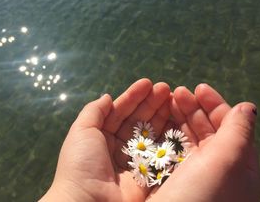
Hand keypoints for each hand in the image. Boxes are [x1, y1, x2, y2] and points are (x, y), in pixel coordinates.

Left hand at [40, 78, 171, 200]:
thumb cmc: (81, 163)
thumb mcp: (82, 131)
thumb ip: (94, 111)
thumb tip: (108, 97)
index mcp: (101, 137)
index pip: (120, 112)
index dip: (133, 97)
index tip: (148, 83)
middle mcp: (118, 147)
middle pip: (138, 120)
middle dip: (151, 103)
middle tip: (166, 88)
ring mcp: (134, 161)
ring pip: (151, 134)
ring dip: (162, 115)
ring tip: (173, 97)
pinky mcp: (147, 176)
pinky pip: (160, 153)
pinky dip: (169, 137)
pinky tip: (178, 121)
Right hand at [150, 84, 259, 201]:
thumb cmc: (204, 197)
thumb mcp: (227, 161)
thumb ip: (238, 131)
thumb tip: (247, 107)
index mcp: (238, 165)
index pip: (231, 125)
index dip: (216, 104)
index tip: (198, 88)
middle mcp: (218, 171)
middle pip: (208, 129)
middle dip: (194, 107)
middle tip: (176, 92)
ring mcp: (195, 177)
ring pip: (189, 139)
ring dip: (179, 118)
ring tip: (165, 102)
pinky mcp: (174, 182)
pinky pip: (173, 151)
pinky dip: (166, 135)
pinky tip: (158, 127)